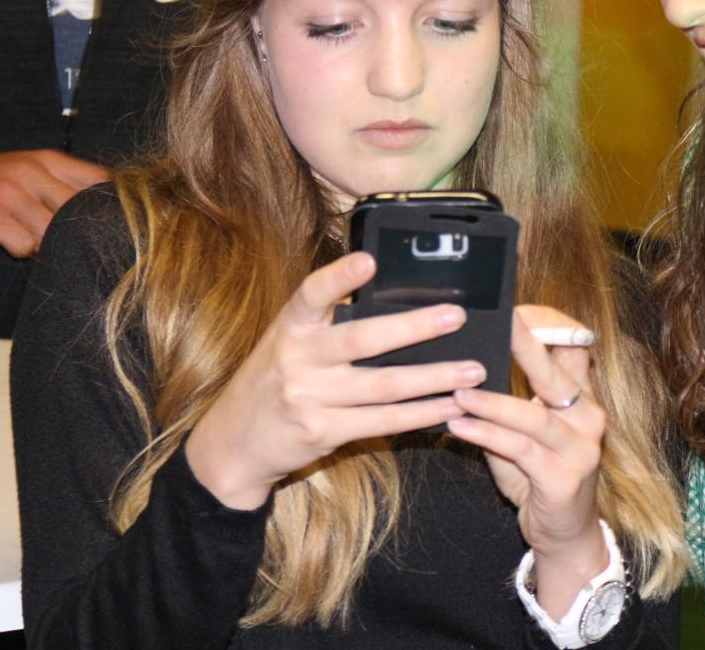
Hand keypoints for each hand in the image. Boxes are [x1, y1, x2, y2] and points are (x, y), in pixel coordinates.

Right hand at [0, 149, 106, 256]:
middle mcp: (34, 173)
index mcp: (50, 160)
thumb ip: (67, 181)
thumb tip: (109, 206)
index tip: (108, 220)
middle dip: (76, 229)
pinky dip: (20, 249)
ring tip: (29, 233)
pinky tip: (8, 237)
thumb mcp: (32, 167)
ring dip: (45, 241)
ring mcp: (13, 194)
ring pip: (53, 232)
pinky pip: (24, 245)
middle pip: (78, 211)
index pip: (98, 180)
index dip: (108, 204)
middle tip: (66, 235)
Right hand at [185, 252, 479, 509]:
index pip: (312, 294)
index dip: (340, 276)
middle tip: (456, 316)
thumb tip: (388, 292)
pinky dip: (420, 414)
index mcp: (290, 327)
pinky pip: (383, 422)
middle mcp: (297, 359)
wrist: (232, 443)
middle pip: (362, 340)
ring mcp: (309, 398)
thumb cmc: (274, 380)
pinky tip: (449, 406)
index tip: (370, 261)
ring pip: (384, 386)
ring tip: (472, 370)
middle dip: (414, 328)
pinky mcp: (323, 432)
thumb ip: (327, 319)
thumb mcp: (288, 341)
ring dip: (434, 378)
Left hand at [448, 305, 606, 615]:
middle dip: (526, 343)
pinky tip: (460, 427)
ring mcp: (580, 448)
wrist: (564, 533)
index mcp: (581, 397)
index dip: (549, 323)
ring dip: (492, 402)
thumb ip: (509, 400)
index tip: (517, 308)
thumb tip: (466, 366)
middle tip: (499, 322)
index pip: (575, 346)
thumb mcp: (527, 432)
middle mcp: (588, 416)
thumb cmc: (538, 474)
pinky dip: (487, 435)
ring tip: (459, 391)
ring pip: (533, 416)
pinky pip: (520, 450)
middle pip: (556, 371)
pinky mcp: (564, 478)